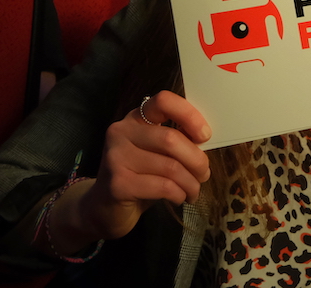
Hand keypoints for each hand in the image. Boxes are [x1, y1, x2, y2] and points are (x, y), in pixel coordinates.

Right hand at [67, 91, 212, 243]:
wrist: (104, 209)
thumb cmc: (139, 176)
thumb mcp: (157, 153)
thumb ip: (177, 140)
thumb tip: (206, 139)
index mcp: (135, 118)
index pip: (163, 101)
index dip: (189, 115)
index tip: (205, 135)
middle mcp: (121, 132)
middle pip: (171, 139)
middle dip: (197, 160)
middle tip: (204, 174)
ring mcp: (116, 157)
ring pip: (170, 167)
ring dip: (190, 182)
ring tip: (194, 190)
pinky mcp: (118, 184)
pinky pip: (162, 186)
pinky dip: (179, 194)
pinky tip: (180, 198)